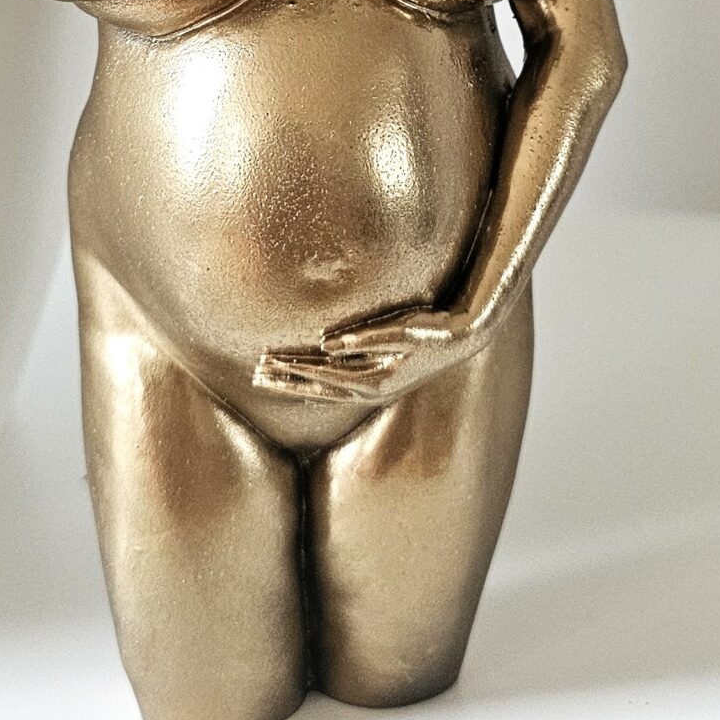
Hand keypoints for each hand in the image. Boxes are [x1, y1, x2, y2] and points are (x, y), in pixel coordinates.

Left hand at [253, 300, 484, 405]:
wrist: (464, 338)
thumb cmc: (434, 328)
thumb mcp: (401, 328)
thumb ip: (364, 338)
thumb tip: (326, 344)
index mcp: (375, 379)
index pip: (321, 374)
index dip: (291, 368)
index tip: (263, 363)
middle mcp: (373, 389)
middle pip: (318, 387)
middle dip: (285, 380)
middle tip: (254, 375)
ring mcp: (377, 388)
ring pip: (326, 390)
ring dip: (297, 385)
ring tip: (269, 380)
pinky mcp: (382, 382)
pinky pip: (341, 390)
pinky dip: (319, 390)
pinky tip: (306, 391)